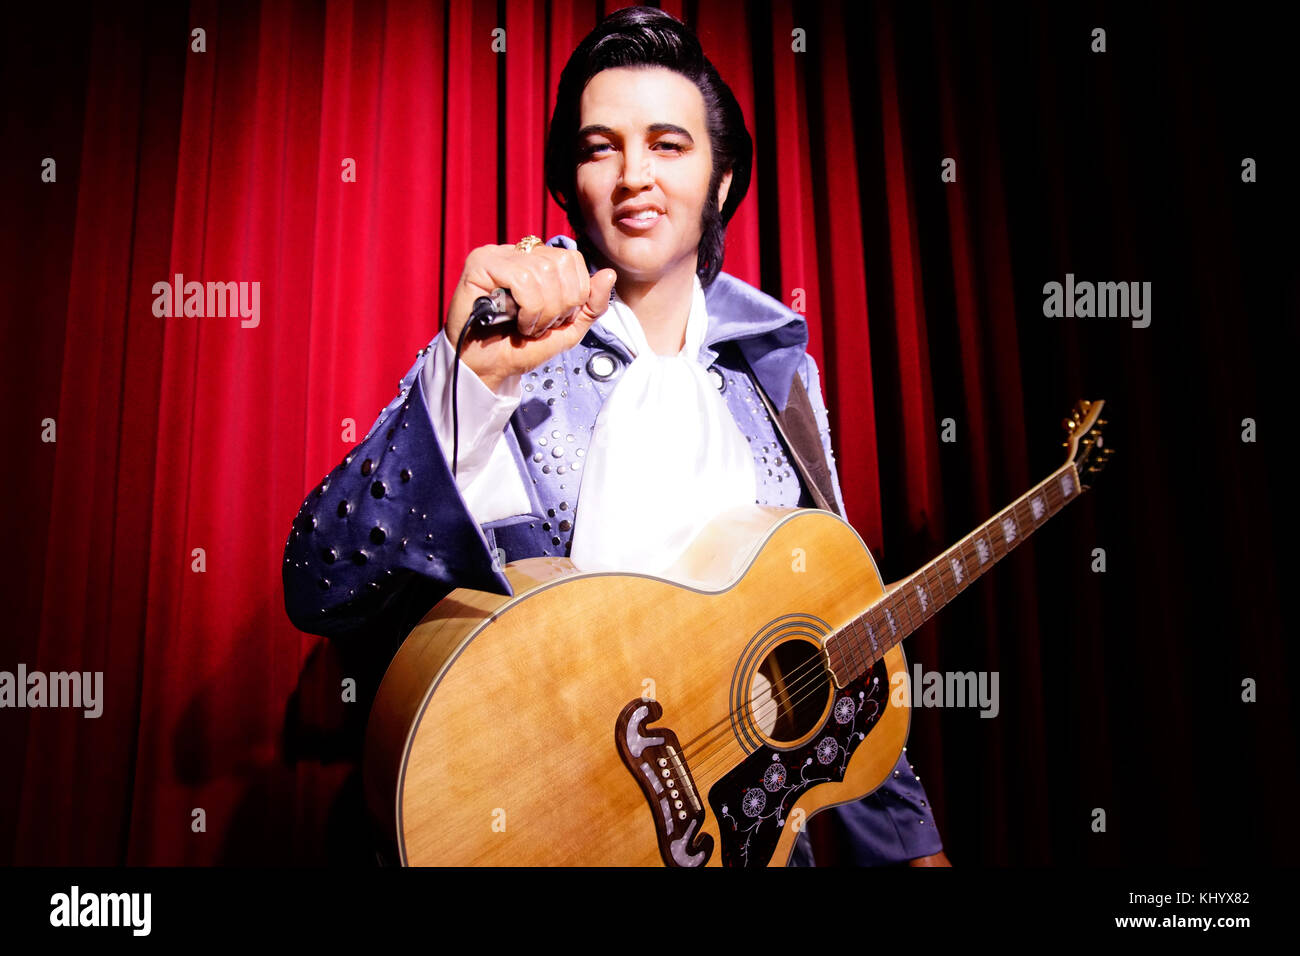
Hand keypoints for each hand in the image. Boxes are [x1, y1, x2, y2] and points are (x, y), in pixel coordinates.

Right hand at [444, 244, 618, 392]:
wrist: (488, 369)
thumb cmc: (521, 347)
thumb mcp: (568, 329)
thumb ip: (591, 304)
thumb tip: (609, 274)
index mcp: (538, 261)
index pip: (573, 259)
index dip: (574, 294)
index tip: (554, 319)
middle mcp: (518, 252)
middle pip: (561, 263)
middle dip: (559, 305)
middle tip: (539, 325)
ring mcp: (498, 254)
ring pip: (543, 270)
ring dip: (541, 310)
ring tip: (525, 326)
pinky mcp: (480, 263)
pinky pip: (520, 276)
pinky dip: (526, 307)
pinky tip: (513, 320)